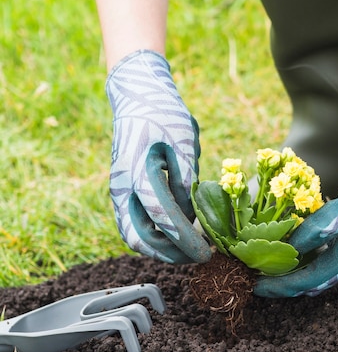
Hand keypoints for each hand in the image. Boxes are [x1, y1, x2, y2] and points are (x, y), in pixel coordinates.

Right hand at [106, 50, 211, 263]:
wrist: (137, 95)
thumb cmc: (165, 115)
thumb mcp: (185, 146)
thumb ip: (187, 185)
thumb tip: (190, 219)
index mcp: (140, 174)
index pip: (165, 220)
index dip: (187, 241)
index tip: (206, 252)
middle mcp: (122, 188)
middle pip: (141, 239)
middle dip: (170, 254)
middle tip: (197, 256)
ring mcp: (118, 190)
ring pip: (133, 235)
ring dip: (160, 248)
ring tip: (188, 248)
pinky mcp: (121, 190)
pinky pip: (132, 223)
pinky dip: (152, 235)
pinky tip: (174, 234)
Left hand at [255, 103, 337, 296]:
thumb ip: (330, 223)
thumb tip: (297, 245)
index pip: (314, 279)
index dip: (284, 286)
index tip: (257, 287)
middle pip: (313, 277)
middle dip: (283, 281)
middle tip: (252, 279)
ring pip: (316, 262)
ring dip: (291, 265)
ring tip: (263, 262)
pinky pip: (322, 244)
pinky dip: (303, 246)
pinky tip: (287, 239)